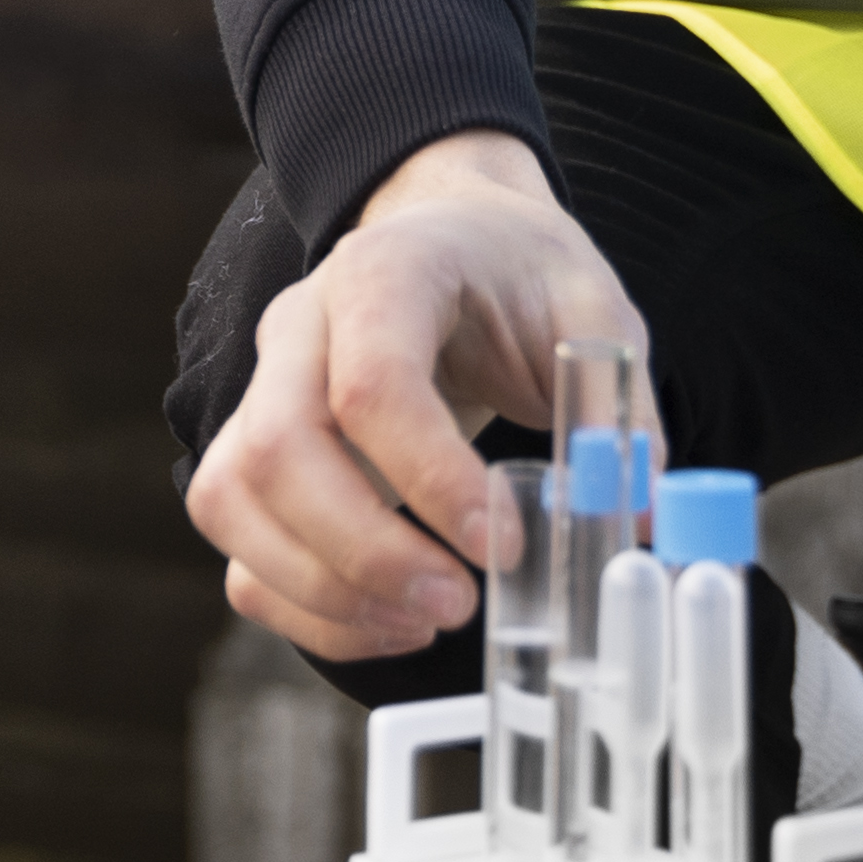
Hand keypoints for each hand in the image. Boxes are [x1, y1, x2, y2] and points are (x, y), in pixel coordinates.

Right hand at [185, 129, 648, 661]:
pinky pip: (240, 545)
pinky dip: (301, 604)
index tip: (503, 544)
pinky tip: (388, 622)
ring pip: (233, 500)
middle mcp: (300, 327)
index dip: (431, 480)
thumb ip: (615, 413)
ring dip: (322, 587)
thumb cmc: (518, 275)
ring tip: (425, 622)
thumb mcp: (593, 315)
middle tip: (459, 604)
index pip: (373, 385)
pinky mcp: (257, 452)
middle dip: (365, 552)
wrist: (457, 238)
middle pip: (278, 450)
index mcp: (385, 273)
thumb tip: (629, 516)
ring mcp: (262, 388)